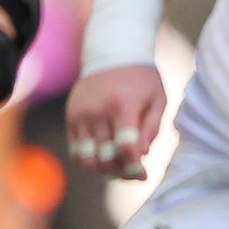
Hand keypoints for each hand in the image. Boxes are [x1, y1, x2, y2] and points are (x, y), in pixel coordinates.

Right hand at [65, 64, 166, 180]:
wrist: (112, 54)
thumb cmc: (141, 80)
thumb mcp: (158, 100)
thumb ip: (152, 129)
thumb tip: (141, 155)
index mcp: (122, 106)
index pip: (124, 148)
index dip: (133, 168)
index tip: (143, 173)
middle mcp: (97, 112)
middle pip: (104, 159)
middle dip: (121, 173)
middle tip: (133, 173)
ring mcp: (80, 116)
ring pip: (86, 159)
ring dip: (103, 171)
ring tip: (118, 167)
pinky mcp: (71, 118)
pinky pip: (75, 150)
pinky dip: (89, 161)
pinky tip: (105, 158)